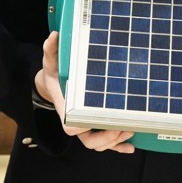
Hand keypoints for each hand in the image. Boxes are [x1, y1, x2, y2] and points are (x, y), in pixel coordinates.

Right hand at [35, 31, 133, 152]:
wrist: (53, 83)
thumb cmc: (53, 73)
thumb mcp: (50, 61)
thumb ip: (51, 50)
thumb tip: (54, 36)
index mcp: (65, 108)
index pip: (70, 127)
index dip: (82, 127)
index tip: (93, 119)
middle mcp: (75, 121)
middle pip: (89, 141)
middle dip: (107, 138)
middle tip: (122, 127)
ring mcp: (85, 127)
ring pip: (98, 144)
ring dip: (114, 141)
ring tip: (129, 130)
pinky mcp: (94, 127)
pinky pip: (106, 143)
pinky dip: (118, 147)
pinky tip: (131, 147)